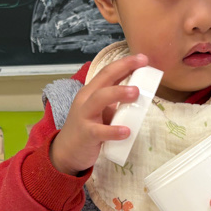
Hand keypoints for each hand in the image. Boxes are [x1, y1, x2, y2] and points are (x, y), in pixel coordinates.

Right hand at [50, 53, 148, 174]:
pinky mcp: (86, 134)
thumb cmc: (87, 129)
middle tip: (144, 64)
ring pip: (100, 99)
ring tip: (136, 93)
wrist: (66, 152)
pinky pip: (100, 131)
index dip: (125, 63)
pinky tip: (126, 131)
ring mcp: (85, 116)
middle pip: (104, 78)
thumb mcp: (100, 111)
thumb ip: (115, 102)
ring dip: (118, 93)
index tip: (143, 57)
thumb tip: (139, 93)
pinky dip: (113, 131)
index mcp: (91, 92)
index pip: (108, 72)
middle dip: (124, 68)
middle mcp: (86, 99)